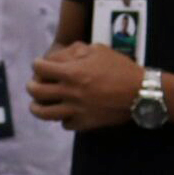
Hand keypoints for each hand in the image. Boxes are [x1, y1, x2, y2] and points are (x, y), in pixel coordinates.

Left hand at [28, 42, 143, 130]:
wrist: (142, 92)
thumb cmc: (121, 68)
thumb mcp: (98, 50)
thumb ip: (76, 51)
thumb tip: (59, 57)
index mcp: (71, 73)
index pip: (40, 68)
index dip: (37, 65)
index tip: (40, 65)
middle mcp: (69, 93)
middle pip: (36, 91)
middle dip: (32, 86)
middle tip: (34, 84)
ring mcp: (76, 110)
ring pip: (44, 113)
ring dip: (37, 107)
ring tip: (37, 104)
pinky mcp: (85, 123)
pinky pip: (65, 124)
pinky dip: (63, 119)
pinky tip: (66, 113)